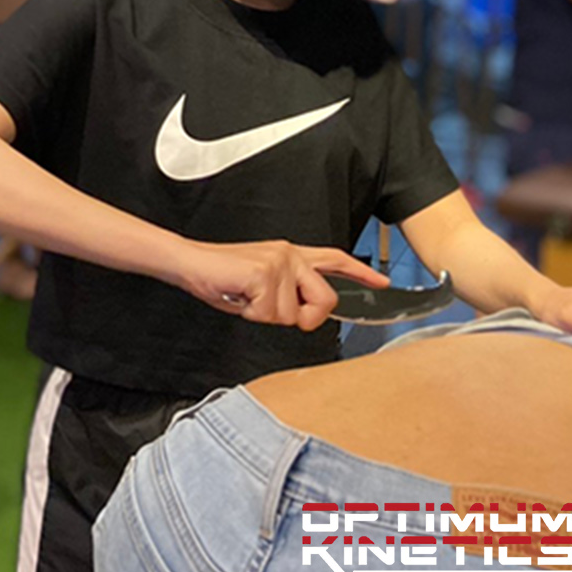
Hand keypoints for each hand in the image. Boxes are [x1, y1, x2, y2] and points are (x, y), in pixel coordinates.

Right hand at [175, 239, 390, 330]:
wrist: (189, 262)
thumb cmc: (219, 276)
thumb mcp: (261, 282)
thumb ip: (287, 292)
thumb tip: (302, 313)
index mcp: (290, 254)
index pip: (334, 259)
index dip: (360, 272)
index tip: (381, 282)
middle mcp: (289, 255)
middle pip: (325, 300)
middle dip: (305, 317)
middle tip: (274, 310)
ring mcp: (278, 264)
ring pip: (292, 315)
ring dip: (265, 315)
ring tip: (245, 297)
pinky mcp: (264, 274)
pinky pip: (269, 314)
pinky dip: (251, 313)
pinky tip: (238, 296)